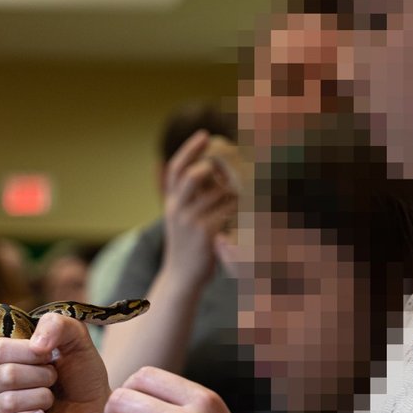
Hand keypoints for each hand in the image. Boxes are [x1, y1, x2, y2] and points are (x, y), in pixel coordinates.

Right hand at [0, 312, 111, 412]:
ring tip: (50, 400)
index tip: (49, 356)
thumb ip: (57, 324)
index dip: (28, 352)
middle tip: (53, 380)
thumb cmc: (80, 377)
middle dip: (40, 376)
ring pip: (5, 402)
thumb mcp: (76, 341)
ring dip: (40, 398)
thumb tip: (35, 345)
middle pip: (3, 375)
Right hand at [163, 131, 238, 290]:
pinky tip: (241, 215)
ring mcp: (189, 221)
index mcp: (172, 202)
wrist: (181, 278)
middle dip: (208, 165)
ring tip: (238, 201)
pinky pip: (226, 210)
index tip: (204, 135)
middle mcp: (177, 209)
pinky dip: (237, 209)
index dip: (189, 149)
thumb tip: (210, 169)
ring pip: (216, 193)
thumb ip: (192, 196)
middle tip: (222, 161)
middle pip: (190, 176)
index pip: (175, 169)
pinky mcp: (204, 233)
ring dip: (232, 193)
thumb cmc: (188, 246)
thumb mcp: (183, 218)